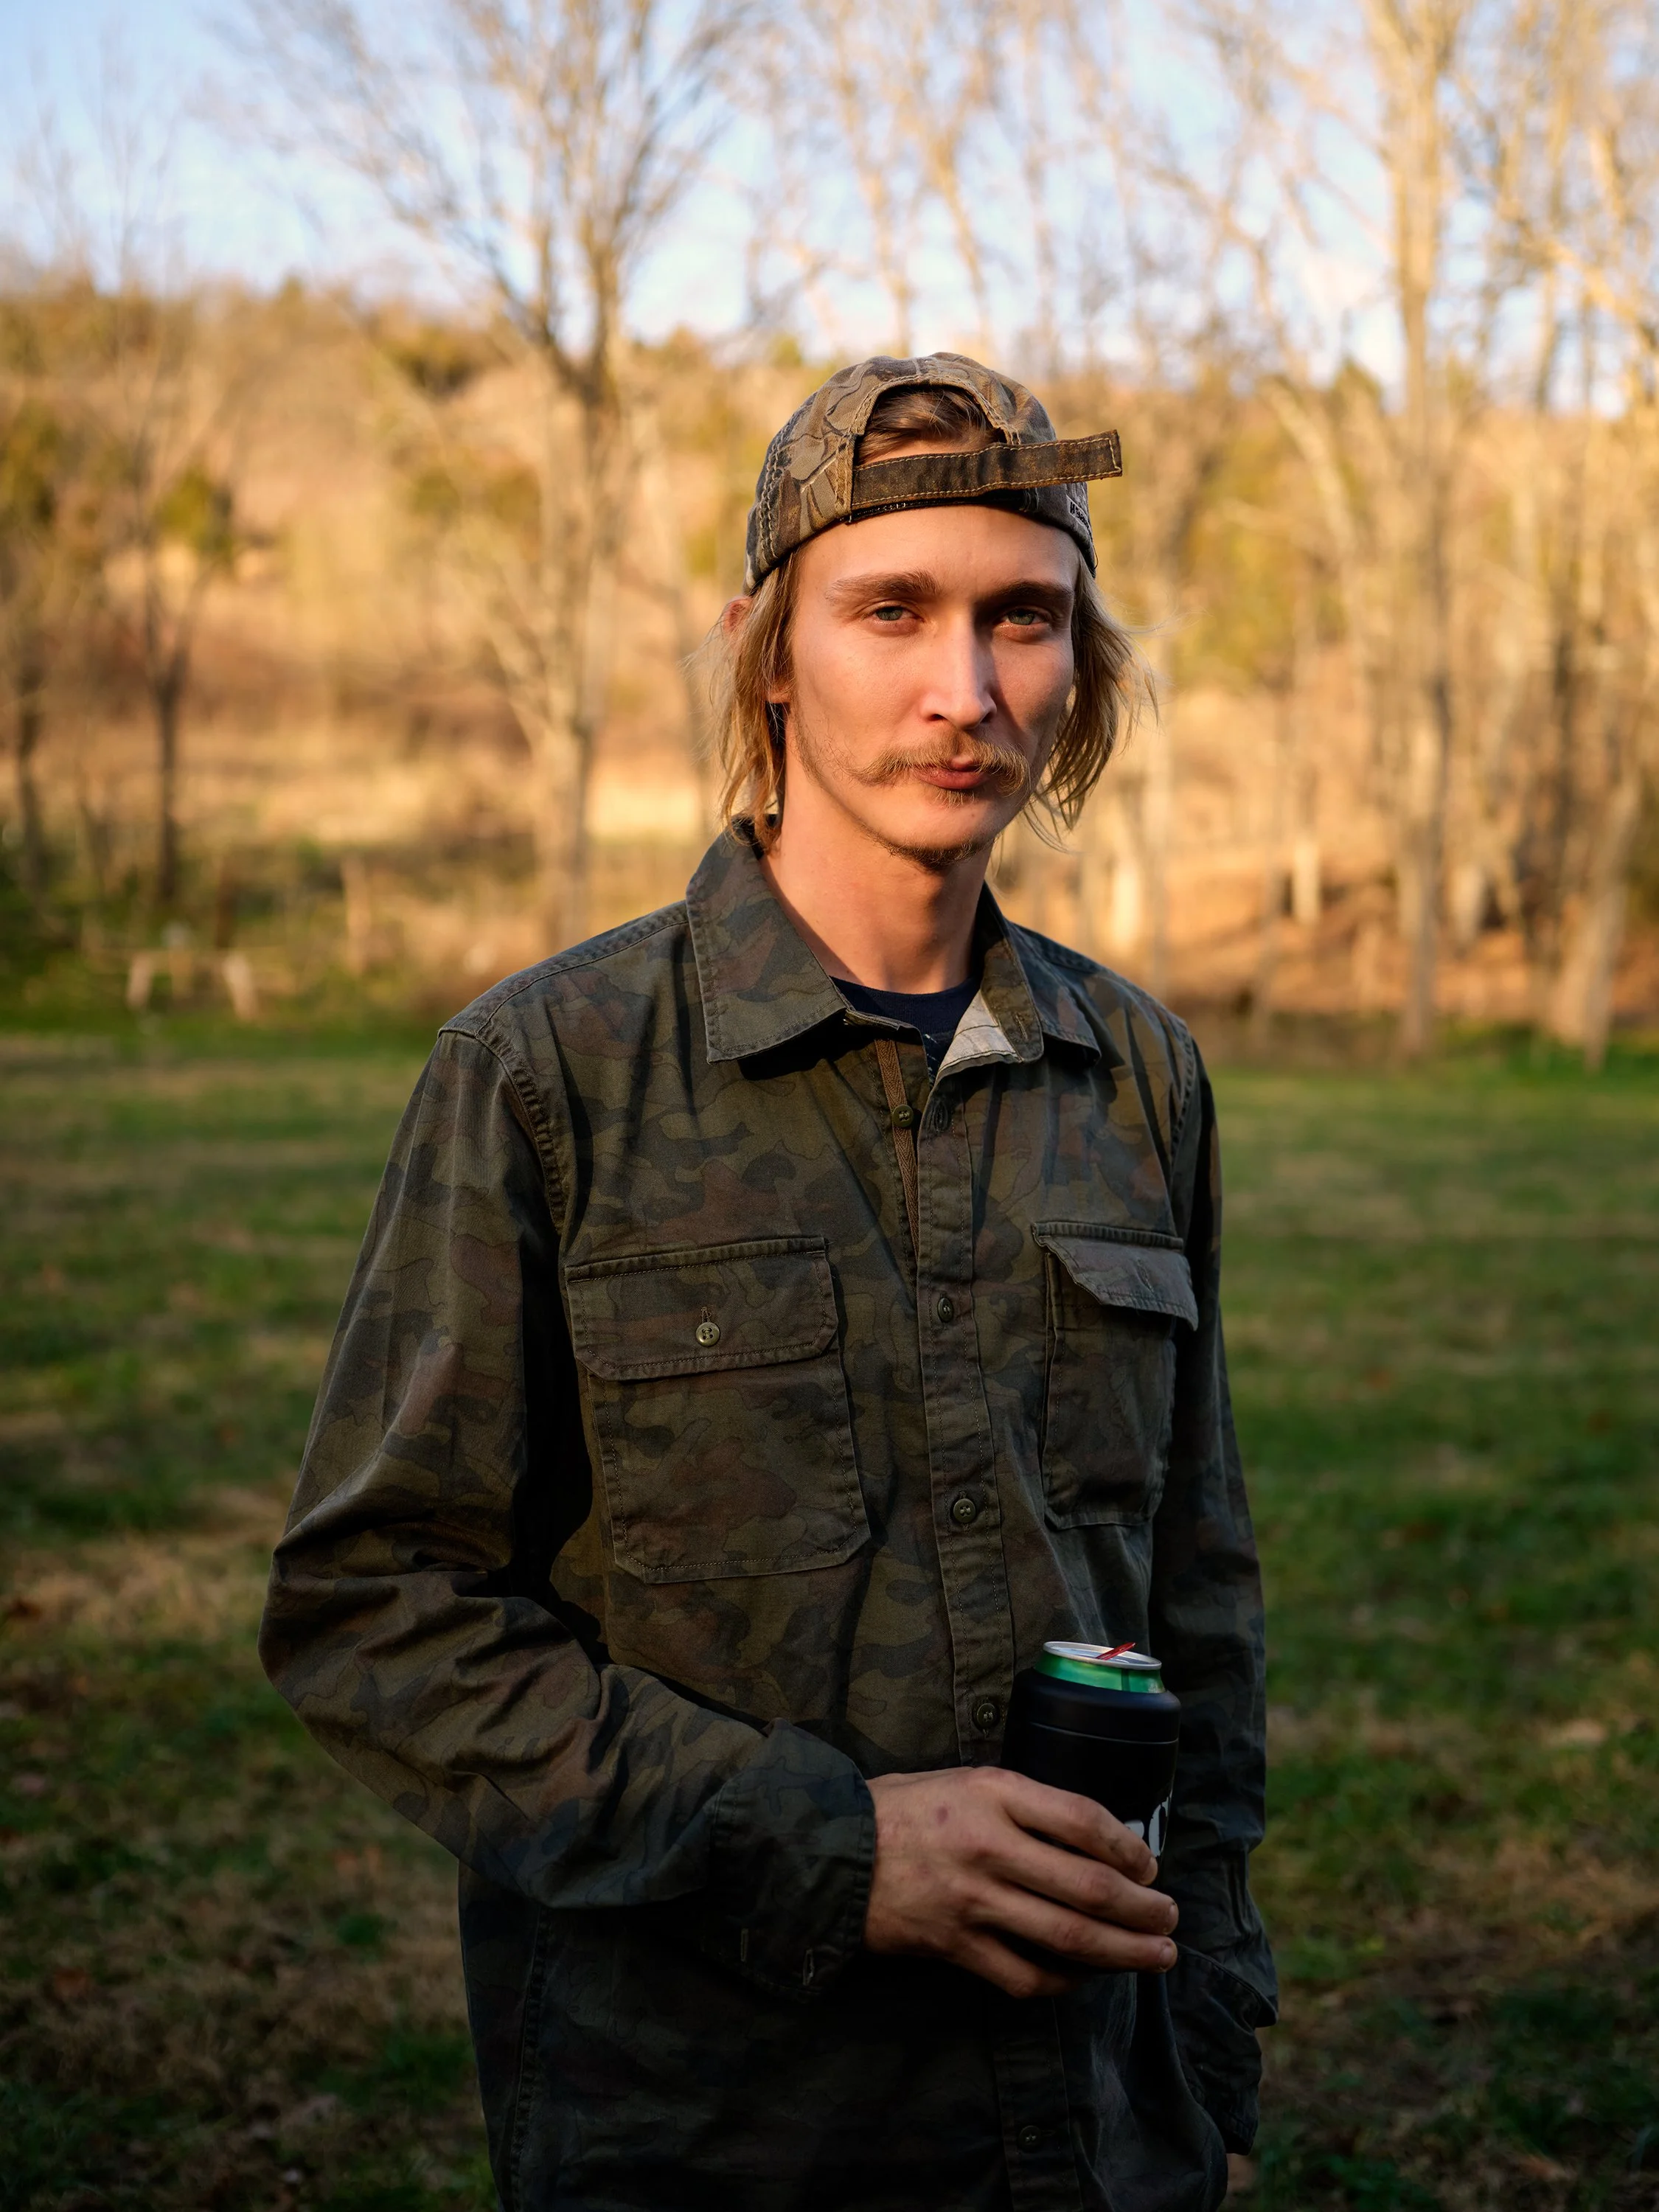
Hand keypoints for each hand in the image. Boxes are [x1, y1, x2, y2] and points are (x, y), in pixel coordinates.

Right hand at [862, 1765, 1178, 1999]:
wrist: (828, 1851)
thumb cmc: (902, 1808)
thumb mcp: (965, 1779)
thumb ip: (1022, 1803)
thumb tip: (1092, 1836)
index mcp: (994, 1791)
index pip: (1084, 1820)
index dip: (1129, 1847)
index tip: (1149, 1864)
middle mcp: (988, 1845)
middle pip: (1089, 1887)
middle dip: (1143, 1910)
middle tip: (1170, 1919)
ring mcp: (972, 1901)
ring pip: (1068, 1937)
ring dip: (1124, 1953)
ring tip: (1156, 1956)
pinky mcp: (955, 1945)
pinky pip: (1025, 1975)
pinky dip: (1064, 1981)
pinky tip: (1084, 1977)